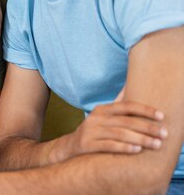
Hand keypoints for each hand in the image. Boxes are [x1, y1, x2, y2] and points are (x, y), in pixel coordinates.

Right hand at [49, 100, 166, 162]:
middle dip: (148, 127)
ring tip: (156, 144)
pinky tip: (137, 150)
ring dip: (141, 139)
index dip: (145, 110)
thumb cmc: (94, 130)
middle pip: (126, 121)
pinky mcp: (88, 144)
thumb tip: (129, 85)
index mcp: (103, 109)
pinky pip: (109, 146)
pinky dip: (124, 147)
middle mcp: (96, 118)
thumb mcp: (103, 115)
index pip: (126, 106)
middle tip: (164, 134)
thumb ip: (117, 103)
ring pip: (120, 134)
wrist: (71, 146)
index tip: (161, 116)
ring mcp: (91, 131)